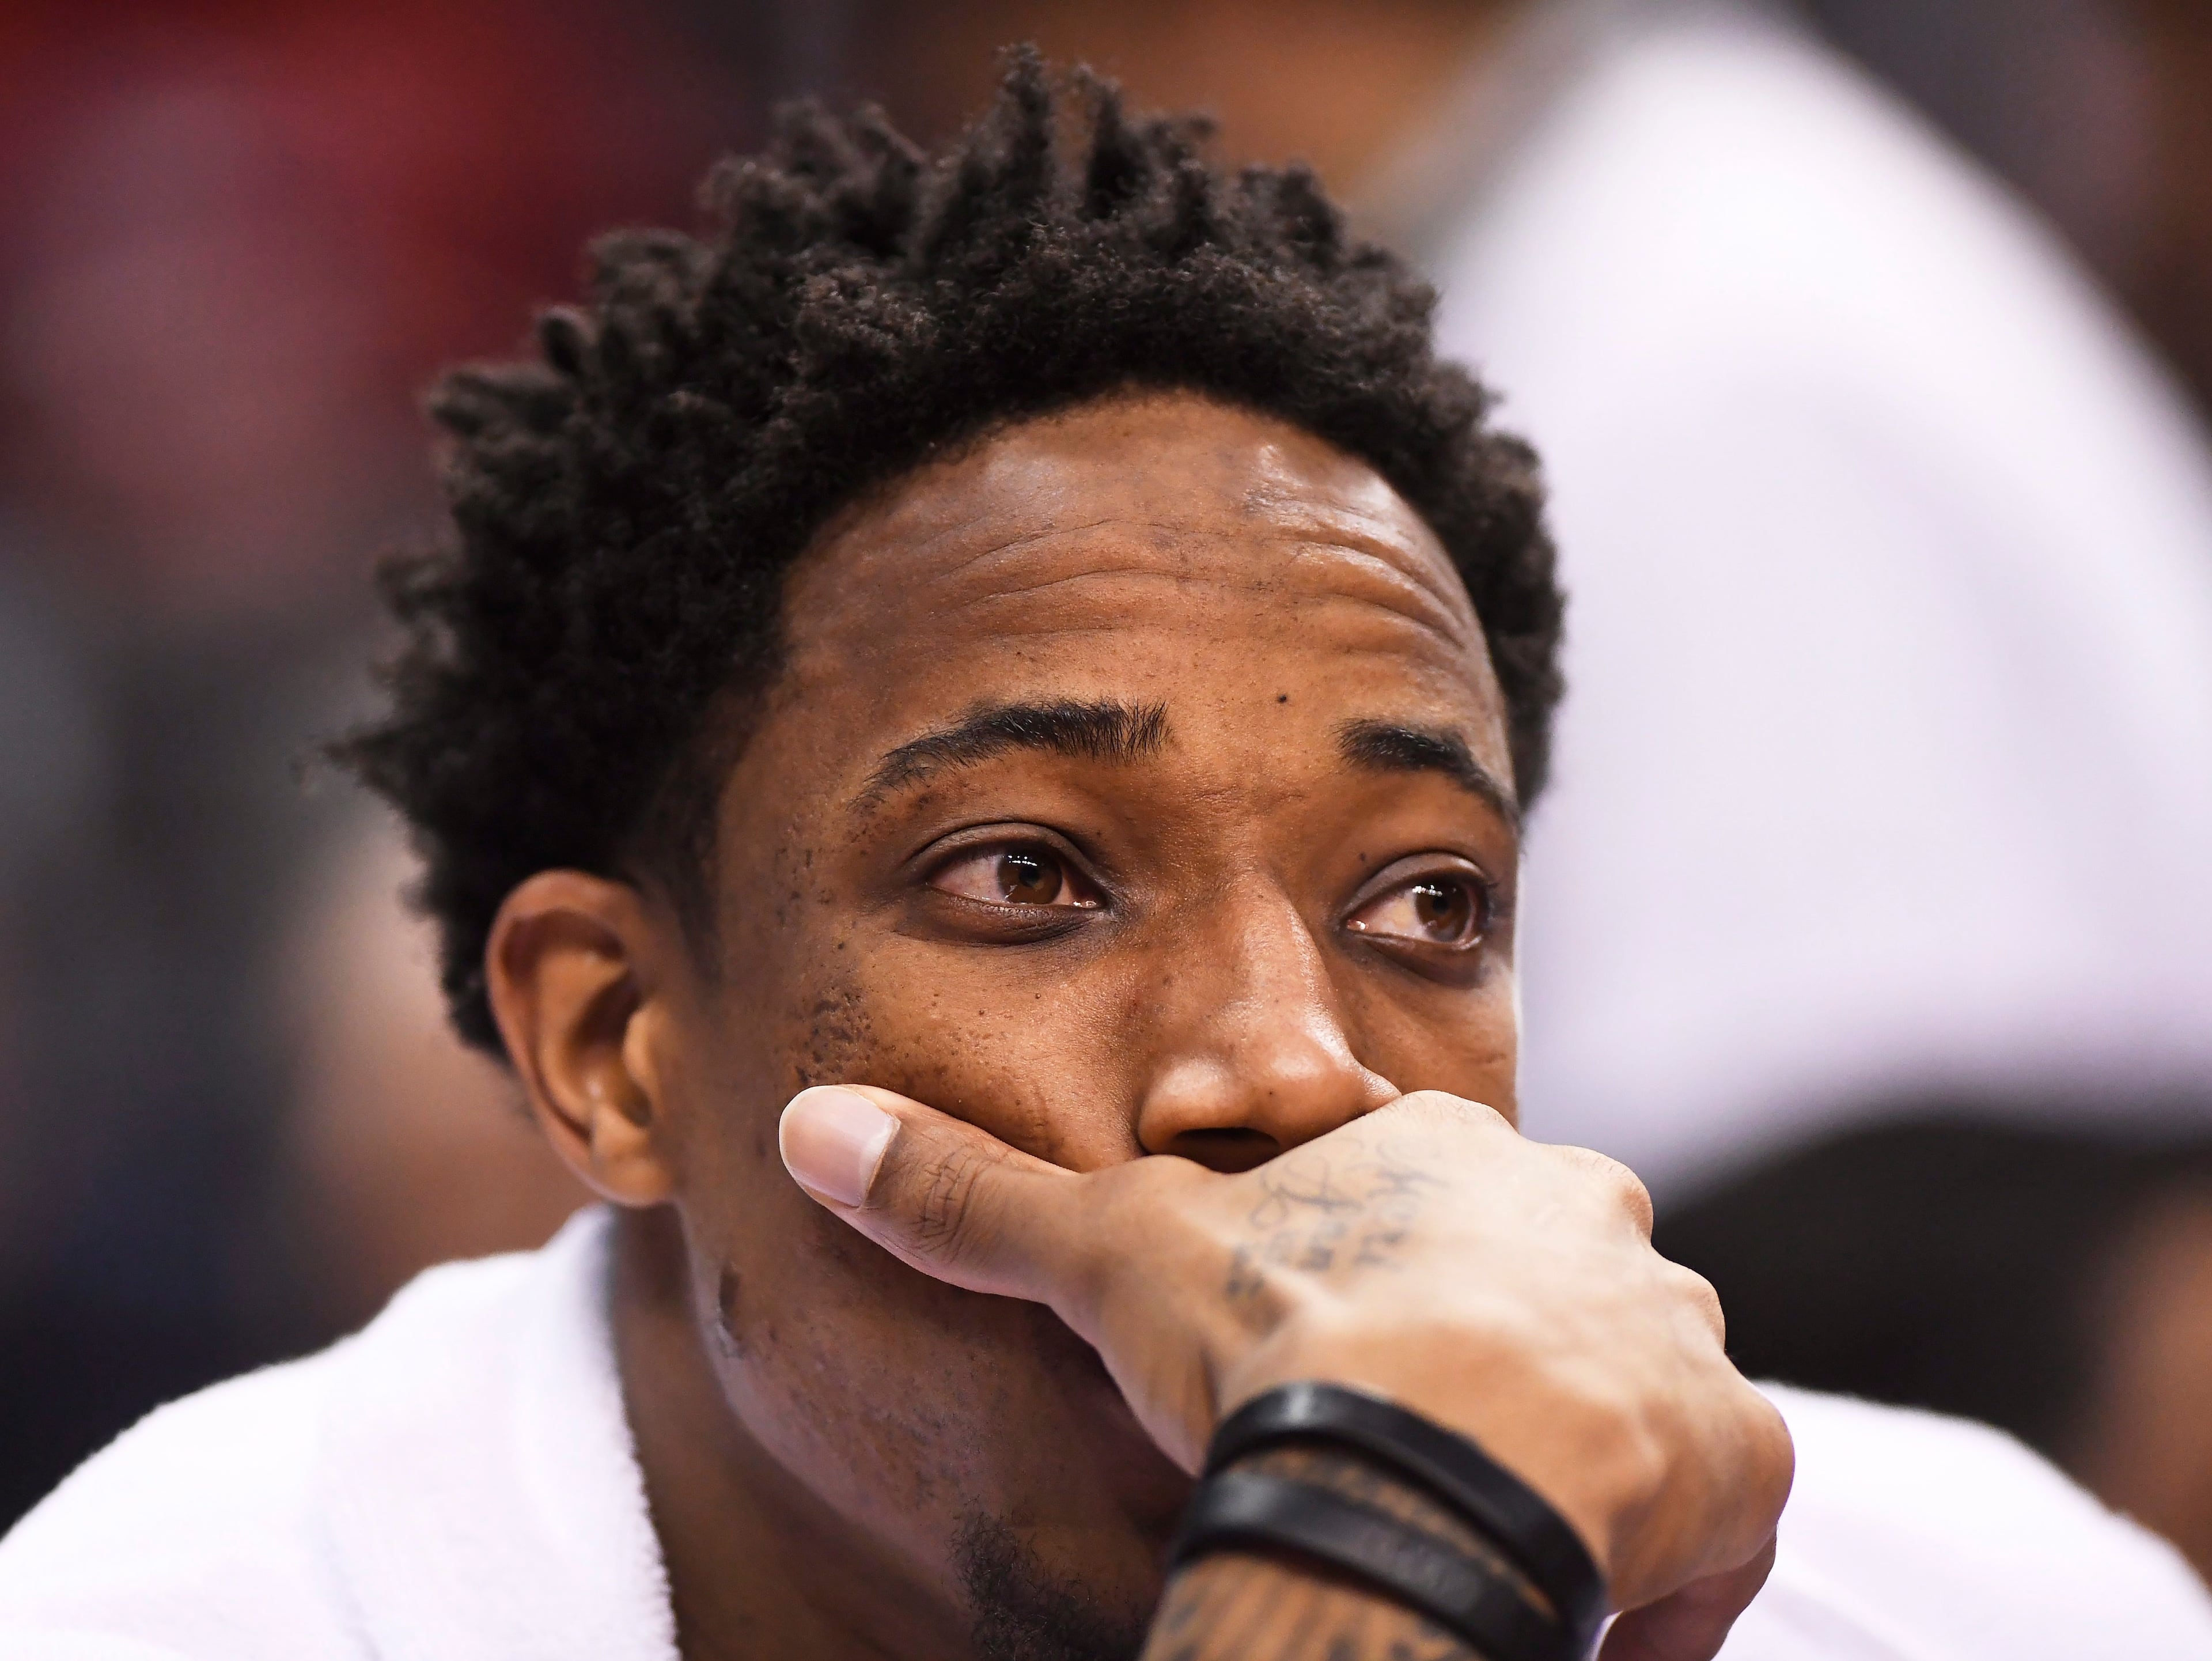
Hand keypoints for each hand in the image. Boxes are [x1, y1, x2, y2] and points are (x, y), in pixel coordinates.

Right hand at [779, 1085, 1791, 1655]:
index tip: (1330, 1357)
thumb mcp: (1096, 1255)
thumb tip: (809, 1123)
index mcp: (1449, 1160)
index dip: (1372, 1283)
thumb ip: (963, 1197)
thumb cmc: (1267, 1339)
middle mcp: (1588, 1221)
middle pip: (1549, 1287)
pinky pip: (1710, 1522)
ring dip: (1579, 1466)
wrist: (1424, 1456)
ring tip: (1488, 1540)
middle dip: (1492, 1362)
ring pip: (1637, 1396)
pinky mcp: (1740, 1456)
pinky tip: (1566, 1614)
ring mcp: (1677, 1334)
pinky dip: (1652, 1580)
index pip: (1425, 1201)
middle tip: (1415, 1454)